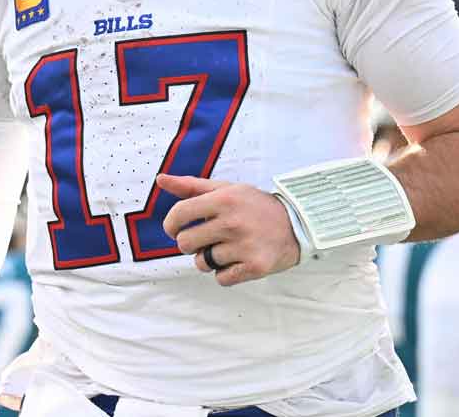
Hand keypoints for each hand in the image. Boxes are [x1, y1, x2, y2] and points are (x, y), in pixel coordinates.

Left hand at [157, 173, 300, 285]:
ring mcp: (244, 245)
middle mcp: (233, 221)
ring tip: (227, 248)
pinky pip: (221, 278)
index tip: (175, 229)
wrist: (297, 224)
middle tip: (206, 239)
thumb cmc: (255, 206)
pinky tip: (238, 260)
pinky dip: (225, 273)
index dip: (171, 225)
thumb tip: (160, 179)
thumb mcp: (226, 190)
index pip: (179, 214)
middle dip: (190, 244)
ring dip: (209, 259)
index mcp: (224, 199)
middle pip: (185, 243)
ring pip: (202, 263)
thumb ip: (191, 186)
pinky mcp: (255, 266)